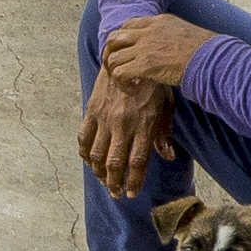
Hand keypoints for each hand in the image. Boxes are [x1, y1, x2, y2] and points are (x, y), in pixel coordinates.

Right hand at [81, 14, 194, 196]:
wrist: (129, 56)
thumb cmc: (152, 83)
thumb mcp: (165, 105)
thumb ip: (164, 133)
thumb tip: (167, 156)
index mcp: (144, 124)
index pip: (137, 161)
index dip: (133, 181)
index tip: (130, 193)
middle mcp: (123, 124)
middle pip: (115, 163)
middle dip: (114, 183)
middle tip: (115, 193)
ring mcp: (105, 118)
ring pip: (97, 155)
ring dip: (99, 172)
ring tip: (103, 180)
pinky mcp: (91, 110)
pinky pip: (83, 138)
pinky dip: (84, 153)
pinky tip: (88, 161)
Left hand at [98, 10, 206, 91]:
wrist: (214, 59)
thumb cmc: (206, 51)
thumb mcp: (184, 33)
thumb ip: (168, 35)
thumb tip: (163, 45)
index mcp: (159, 21)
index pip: (128, 25)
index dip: (122, 40)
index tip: (126, 53)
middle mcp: (149, 31)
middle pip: (113, 38)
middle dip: (110, 54)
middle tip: (117, 68)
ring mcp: (145, 47)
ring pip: (113, 57)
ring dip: (115, 72)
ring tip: (128, 82)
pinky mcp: (145, 65)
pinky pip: (119, 73)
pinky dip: (122, 84)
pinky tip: (134, 89)